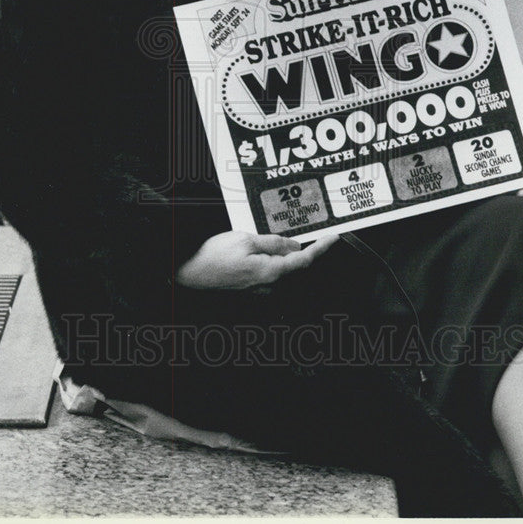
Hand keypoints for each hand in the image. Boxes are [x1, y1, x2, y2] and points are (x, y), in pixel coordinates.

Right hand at [176, 230, 338, 289]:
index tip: (334, 238)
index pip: (304, 260)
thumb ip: (273, 243)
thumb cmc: (212, 257)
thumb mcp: (245, 239)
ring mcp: (259, 289)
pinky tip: (267, 250)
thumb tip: (293, 246)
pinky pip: (271, 274)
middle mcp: (268, 285)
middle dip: (305, 250)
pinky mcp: (250, 288)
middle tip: (312, 234)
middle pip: (296, 267)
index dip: (321, 248)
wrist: (188, 273)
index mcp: (270, 272)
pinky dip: (275, 260)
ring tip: (280, 239)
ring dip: (288, 255)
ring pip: (283, 270)